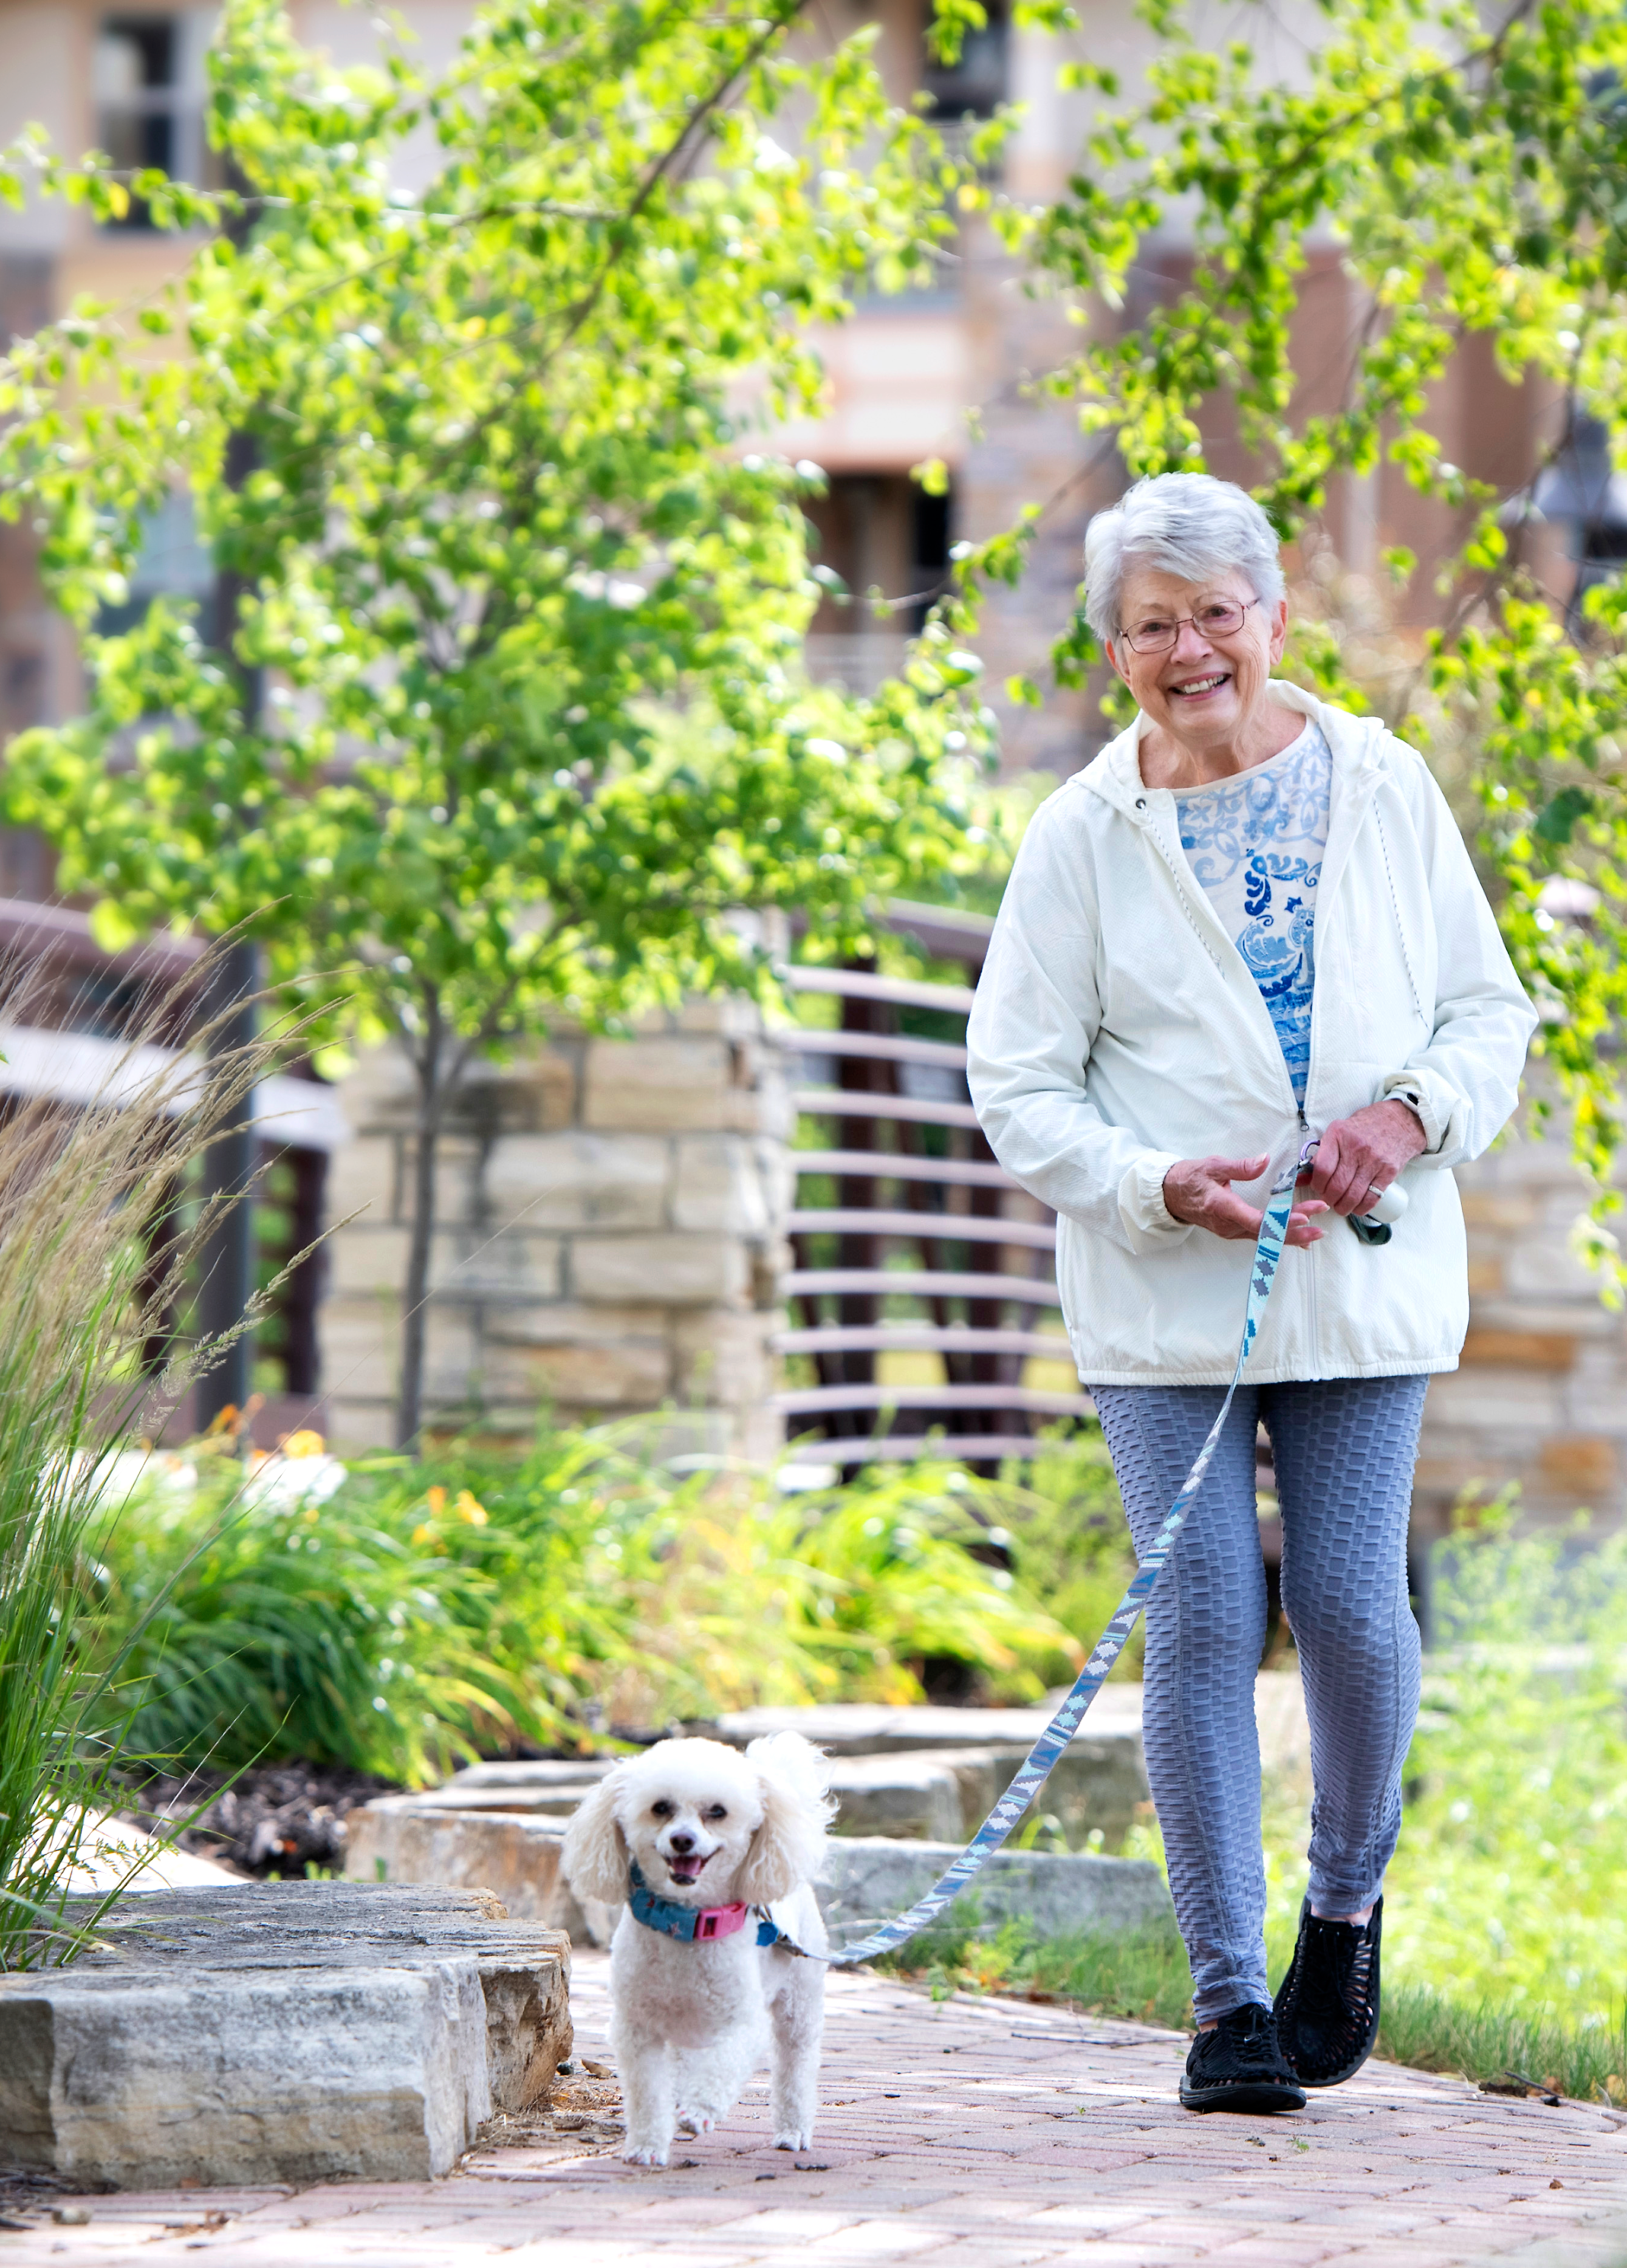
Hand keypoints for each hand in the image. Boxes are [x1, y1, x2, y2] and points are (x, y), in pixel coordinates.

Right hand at [1162, 1152, 1328, 1248]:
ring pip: (1266, 1239)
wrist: (1171, 1195)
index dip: (1282, 1222)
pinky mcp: (1234, 1231)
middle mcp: (1228, 1225)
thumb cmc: (1190, 1178)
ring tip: (1317, 1235)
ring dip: (1293, 1237)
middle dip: (1296, 1229)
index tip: (1304, 1217)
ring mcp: (1231, 1231)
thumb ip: (1239, 1166)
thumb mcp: (1212, 1165)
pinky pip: (1261, 1239)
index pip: (1256, 1220)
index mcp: (1222, 1207)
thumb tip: (1264, 1160)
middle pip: (1267, 1233)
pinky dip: (1281, 1239)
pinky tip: (1300, 1242)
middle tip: (1320, 1224)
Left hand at [1302, 1099, 1426, 1216]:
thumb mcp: (1339, 1131)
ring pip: (1353, 1195)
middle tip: (1329, 1200)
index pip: (1322, 1169)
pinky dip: (1362, 1208)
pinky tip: (1357, 1208)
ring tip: (1341, 1207)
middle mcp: (1356, 1147)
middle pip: (1337, 1185)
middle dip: (1329, 1199)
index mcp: (1338, 1135)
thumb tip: (1304, 1176)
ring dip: (1343, 1207)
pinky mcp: (1389, 1172)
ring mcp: (1374, 1160)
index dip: (1317, 1184)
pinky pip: (1372, 1197)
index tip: (1318, 1188)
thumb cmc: (1363, 1128)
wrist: (1397, 1122)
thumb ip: (1324, 1152)